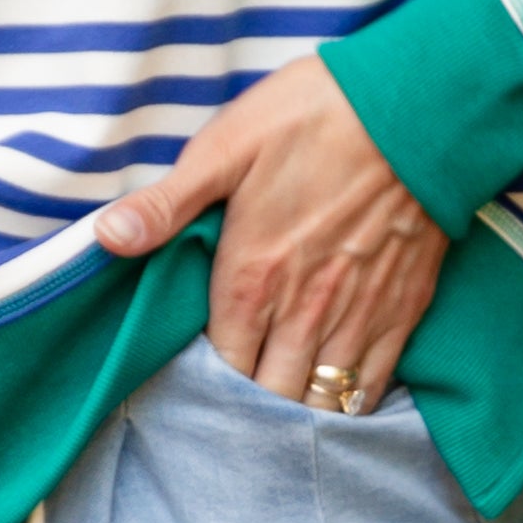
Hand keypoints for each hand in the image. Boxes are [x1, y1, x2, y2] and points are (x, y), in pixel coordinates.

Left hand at [96, 53, 446, 406]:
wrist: (417, 104)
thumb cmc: (314, 117)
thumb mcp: (226, 147)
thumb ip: (167, 205)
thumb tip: (105, 238)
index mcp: (251, 278)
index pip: (220, 367)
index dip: (207, 381)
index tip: (197, 381)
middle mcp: (304, 312)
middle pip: (270, 396)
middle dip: (249, 409)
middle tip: (236, 410)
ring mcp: (358, 315)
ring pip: (321, 400)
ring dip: (297, 413)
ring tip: (279, 418)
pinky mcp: (404, 308)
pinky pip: (373, 383)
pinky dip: (351, 403)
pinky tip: (335, 402)